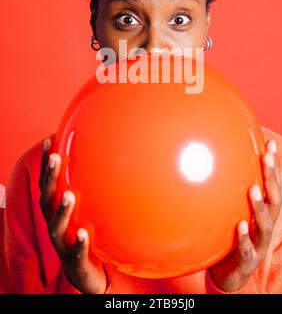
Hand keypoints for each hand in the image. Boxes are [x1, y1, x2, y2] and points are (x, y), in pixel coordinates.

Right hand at [39, 136, 107, 293]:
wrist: (84, 271)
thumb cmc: (83, 232)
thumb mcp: (84, 207)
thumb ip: (88, 186)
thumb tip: (103, 154)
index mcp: (55, 209)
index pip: (48, 183)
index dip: (47, 163)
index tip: (50, 140)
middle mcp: (54, 223)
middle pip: (47, 198)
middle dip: (50, 178)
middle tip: (55, 158)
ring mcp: (63, 242)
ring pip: (56, 225)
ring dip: (62, 209)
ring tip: (69, 195)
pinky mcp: (75, 259)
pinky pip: (77, 251)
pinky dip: (80, 242)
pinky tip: (85, 233)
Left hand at [209, 139, 281, 291]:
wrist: (229, 275)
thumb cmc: (231, 238)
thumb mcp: (233, 213)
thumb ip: (228, 193)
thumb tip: (212, 163)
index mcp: (264, 214)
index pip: (272, 187)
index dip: (273, 167)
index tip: (269, 145)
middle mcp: (265, 226)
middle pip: (275, 200)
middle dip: (271, 178)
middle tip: (266, 157)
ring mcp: (258, 244)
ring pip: (265, 224)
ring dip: (260, 206)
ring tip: (254, 189)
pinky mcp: (246, 260)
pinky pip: (246, 249)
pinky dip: (244, 237)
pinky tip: (240, 224)